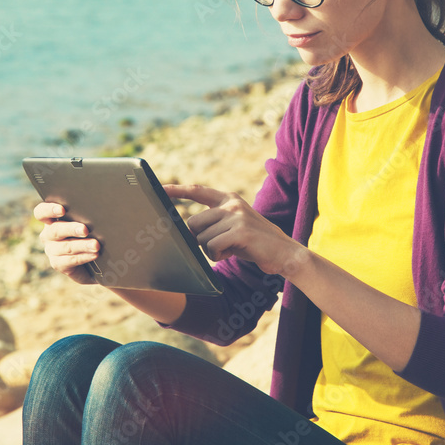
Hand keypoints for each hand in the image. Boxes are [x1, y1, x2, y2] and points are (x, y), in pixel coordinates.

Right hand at [33, 202, 98, 284]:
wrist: (90, 261)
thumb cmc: (88, 234)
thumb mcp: (84, 222)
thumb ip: (84, 215)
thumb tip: (97, 209)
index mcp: (51, 220)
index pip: (41, 212)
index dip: (49, 210)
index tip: (62, 210)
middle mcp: (48, 235)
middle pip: (55, 230)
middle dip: (71, 229)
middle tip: (85, 230)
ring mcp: (51, 250)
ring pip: (66, 246)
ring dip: (82, 245)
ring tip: (96, 245)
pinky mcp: (58, 264)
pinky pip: (70, 260)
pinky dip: (84, 257)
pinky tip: (94, 254)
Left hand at [162, 184, 305, 276]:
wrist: (284, 253)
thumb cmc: (254, 244)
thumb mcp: (233, 227)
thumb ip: (215, 223)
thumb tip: (189, 231)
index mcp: (228, 199)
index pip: (197, 191)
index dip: (177, 190)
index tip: (160, 189)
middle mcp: (231, 204)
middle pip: (193, 223)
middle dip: (200, 240)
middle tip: (219, 246)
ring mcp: (236, 216)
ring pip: (201, 238)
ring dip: (211, 251)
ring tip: (230, 249)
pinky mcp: (240, 231)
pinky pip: (212, 247)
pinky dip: (218, 256)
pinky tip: (233, 253)